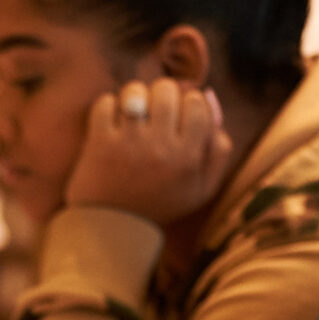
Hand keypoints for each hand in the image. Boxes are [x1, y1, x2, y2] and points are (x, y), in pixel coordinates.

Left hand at [63, 80, 231, 225]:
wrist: (112, 230)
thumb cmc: (161, 203)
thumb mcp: (202, 188)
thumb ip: (218, 147)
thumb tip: (209, 96)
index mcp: (190, 159)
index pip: (198, 103)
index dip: (189, 102)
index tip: (180, 115)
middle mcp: (162, 149)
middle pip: (167, 90)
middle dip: (162, 94)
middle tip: (155, 112)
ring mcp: (130, 144)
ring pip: (136, 91)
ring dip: (135, 96)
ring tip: (134, 112)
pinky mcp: (100, 143)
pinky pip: (106, 102)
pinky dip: (108, 107)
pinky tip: (112, 122)